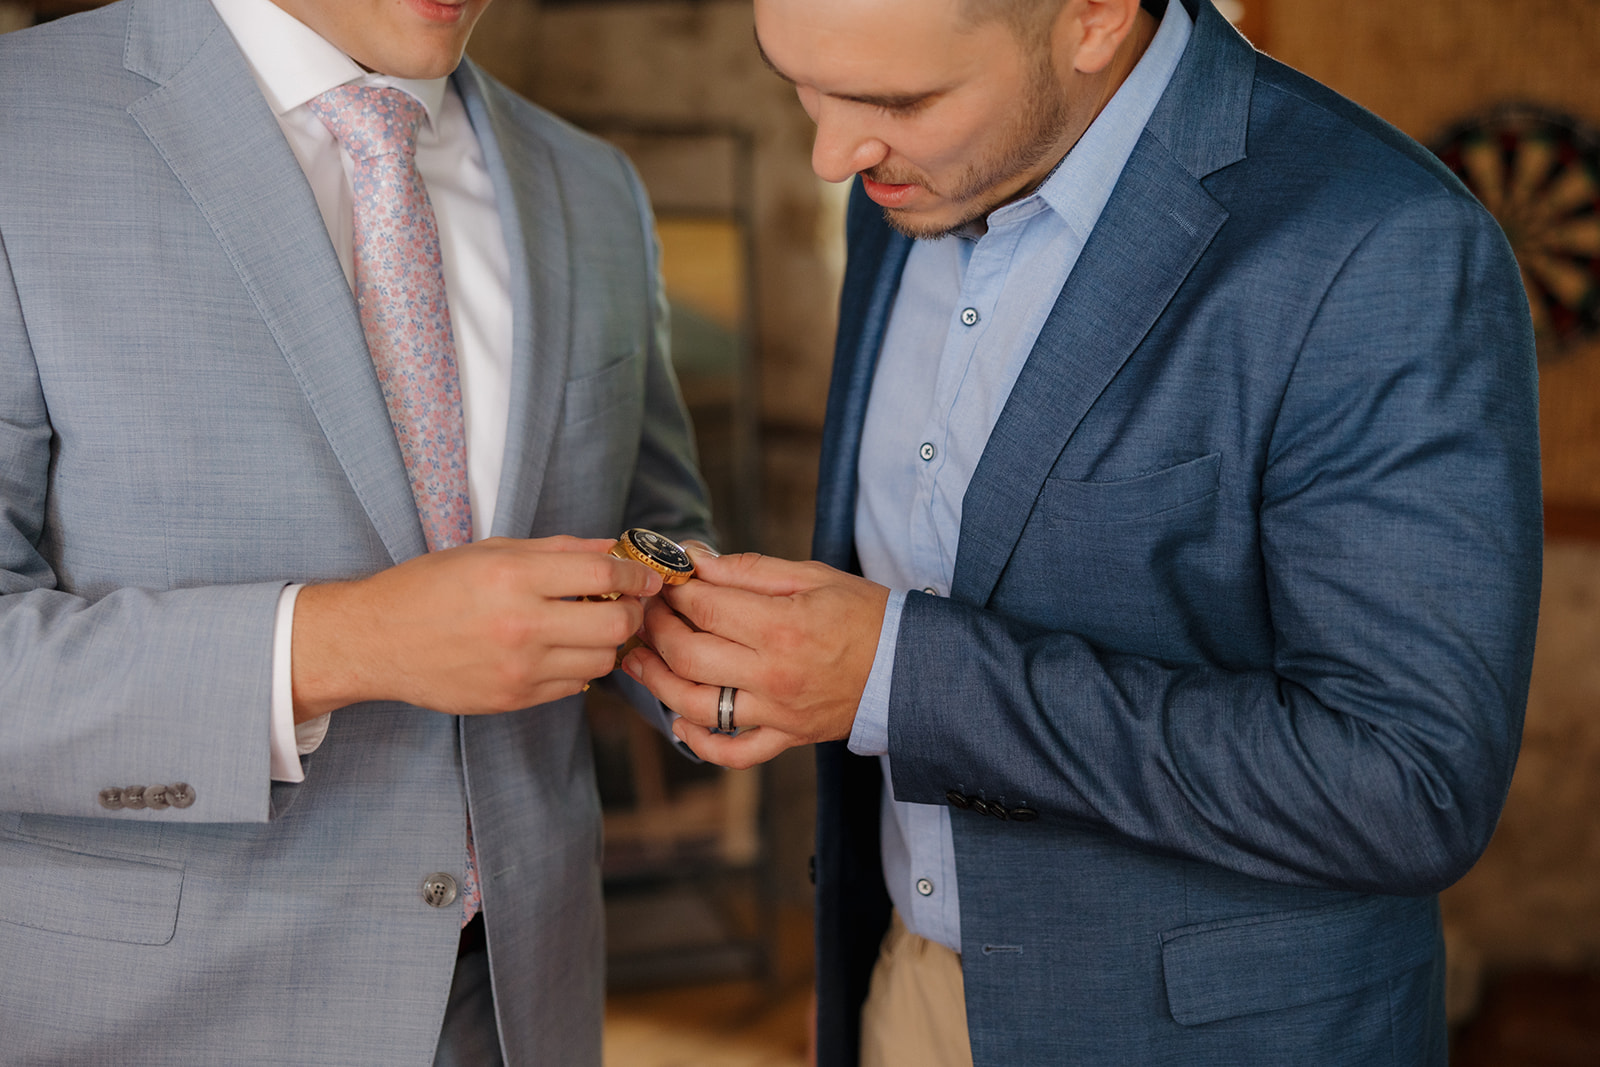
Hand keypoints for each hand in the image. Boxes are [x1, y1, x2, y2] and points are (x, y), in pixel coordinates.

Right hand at [292, 536, 662, 719]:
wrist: (376, 640)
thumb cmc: (430, 587)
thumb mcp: (491, 550)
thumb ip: (558, 550)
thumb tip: (613, 548)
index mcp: (512, 577)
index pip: (602, 576)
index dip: (635, 575)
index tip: (645, 576)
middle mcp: (519, 625)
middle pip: (614, 625)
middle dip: (632, 612)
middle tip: (627, 603)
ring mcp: (518, 668)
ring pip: (601, 661)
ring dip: (608, 643)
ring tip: (592, 626)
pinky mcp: (514, 699)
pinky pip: (574, 686)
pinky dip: (580, 667)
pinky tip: (563, 650)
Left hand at [621, 548, 888, 767]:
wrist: (909, 667)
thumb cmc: (865, 614)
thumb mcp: (811, 576)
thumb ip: (748, 570)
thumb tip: (695, 559)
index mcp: (780, 627)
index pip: (703, 609)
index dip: (673, 592)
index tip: (663, 580)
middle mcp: (772, 675)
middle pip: (687, 656)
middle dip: (655, 630)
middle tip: (647, 612)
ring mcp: (777, 712)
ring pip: (696, 706)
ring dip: (656, 683)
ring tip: (637, 660)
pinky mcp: (786, 738)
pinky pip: (734, 753)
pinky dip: (700, 742)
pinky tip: (679, 720)